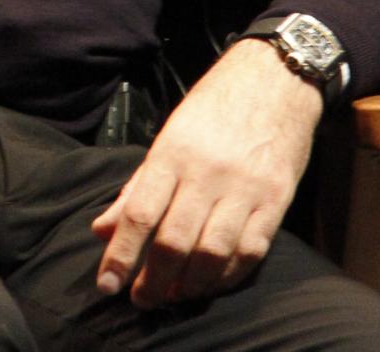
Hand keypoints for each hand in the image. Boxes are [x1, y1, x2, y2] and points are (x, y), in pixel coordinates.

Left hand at [90, 38, 321, 306]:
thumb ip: (137, 187)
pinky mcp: (276, 199)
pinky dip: (229, 276)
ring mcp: (245, 187)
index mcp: (173, 153)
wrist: (274, 79)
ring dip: (190, 285)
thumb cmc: (214, 108)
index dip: (121, 255)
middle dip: (154, 279)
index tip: (108, 283)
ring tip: (174, 296)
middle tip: (142, 299)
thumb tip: (103, 230)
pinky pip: (251, 250)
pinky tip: (212, 283)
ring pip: (212, 252)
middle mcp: (207, 172)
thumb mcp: (168, 137)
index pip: (140, 213)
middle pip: (174, 240)